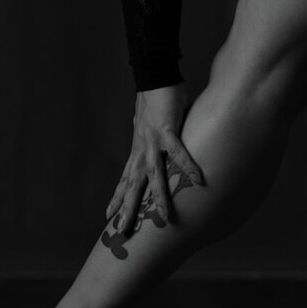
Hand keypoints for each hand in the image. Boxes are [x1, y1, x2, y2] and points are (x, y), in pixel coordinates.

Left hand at [104, 84, 205, 236]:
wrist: (154, 75)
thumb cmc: (156, 98)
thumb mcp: (152, 125)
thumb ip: (158, 140)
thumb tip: (164, 146)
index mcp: (137, 149)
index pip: (124, 178)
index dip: (117, 197)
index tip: (108, 215)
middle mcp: (141, 148)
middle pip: (132, 184)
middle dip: (127, 209)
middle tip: (120, 232)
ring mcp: (152, 140)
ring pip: (153, 174)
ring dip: (158, 196)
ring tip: (164, 217)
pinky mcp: (166, 129)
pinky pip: (178, 151)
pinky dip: (188, 165)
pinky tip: (198, 179)